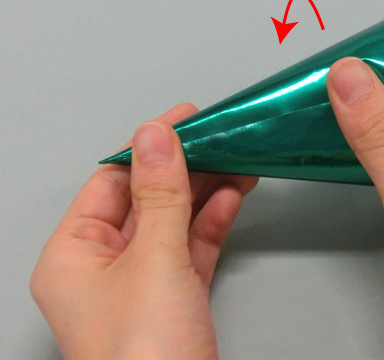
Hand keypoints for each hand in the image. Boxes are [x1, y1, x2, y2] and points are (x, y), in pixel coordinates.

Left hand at [30, 103, 257, 359]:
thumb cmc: (147, 357)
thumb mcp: (154, 262)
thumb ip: (160, 196)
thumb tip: (157, 135)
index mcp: (74, 254)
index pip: (111, 180)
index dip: (149, 146)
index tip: (186, 119)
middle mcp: (103, 266)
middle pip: (146, 198)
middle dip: (186, 167)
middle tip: (220, 136)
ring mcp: (142, 283)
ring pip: (174, 220)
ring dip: (206, 189)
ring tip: (237, 158)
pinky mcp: (176, 297)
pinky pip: (193, 246)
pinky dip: (213, 220)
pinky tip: (233, 196)